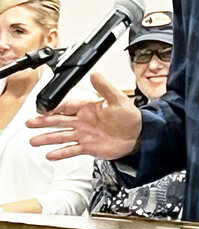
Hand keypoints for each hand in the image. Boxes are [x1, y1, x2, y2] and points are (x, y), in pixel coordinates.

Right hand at [27, 72, 141, 160]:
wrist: (139, 136)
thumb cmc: (131, 117)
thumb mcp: (119, 100)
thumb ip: (105, 88)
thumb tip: (95, 74)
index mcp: (88, 108)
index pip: (66, 105)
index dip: (54, 106)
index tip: (43, 108)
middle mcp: (83, 121)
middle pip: (58, 120)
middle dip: (43, 121)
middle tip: (30, 122)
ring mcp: (84, 134)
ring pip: (61, 136)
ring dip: (47, 138)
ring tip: (33, 140)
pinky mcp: (88, 147)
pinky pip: (71, 150)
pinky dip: (61, 153)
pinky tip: (50, 154)